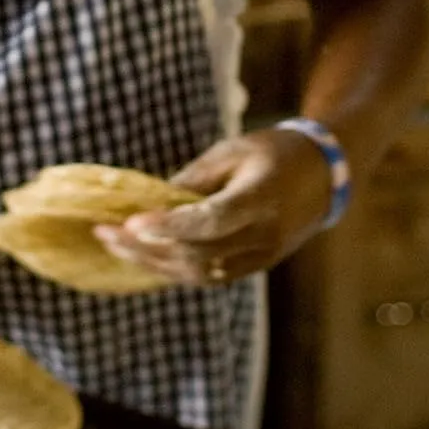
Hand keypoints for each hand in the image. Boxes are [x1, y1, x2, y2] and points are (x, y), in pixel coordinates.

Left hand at [93, 130, 332, 286]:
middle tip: (104, 232)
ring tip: (114, 244)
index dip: (168, 226)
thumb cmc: (272, 152)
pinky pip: (209, 277)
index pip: (210, 221)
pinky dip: (173, 270)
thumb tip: (150, 204)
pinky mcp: (256, 267)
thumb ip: (193, 179)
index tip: (130, 222)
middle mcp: (263, 235)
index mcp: (260, 198)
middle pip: (197, 254)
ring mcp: (261, 257)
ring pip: (199, 274)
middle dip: (146, 247)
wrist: (323, 175)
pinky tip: (143, 256)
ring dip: (153, 263)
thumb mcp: (233, 151)